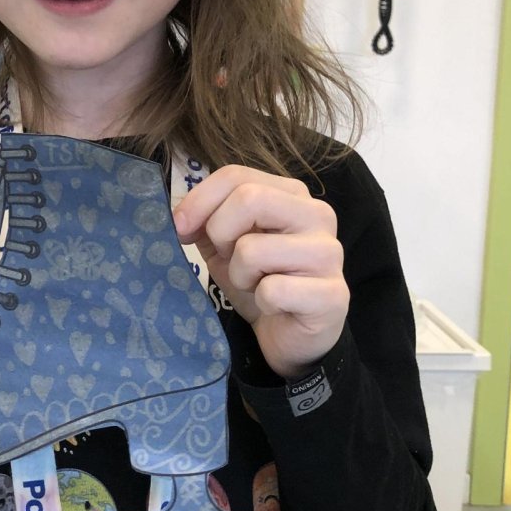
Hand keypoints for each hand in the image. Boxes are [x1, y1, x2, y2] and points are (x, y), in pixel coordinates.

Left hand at [173, 166, 348, 379]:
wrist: (289, 333)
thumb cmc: (259, 282)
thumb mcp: (225, 244)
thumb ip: (204, 219)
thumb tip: (178, 215)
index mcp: (291, 194)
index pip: (237, 176)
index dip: (199, 200)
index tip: (180, 228)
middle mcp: (317, 214)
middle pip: (248, 198)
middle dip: (220, 233)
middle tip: (228, 259)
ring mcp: (328, 253)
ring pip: (253, 249)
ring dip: (240, 275)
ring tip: (256, 285)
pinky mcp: (332, 293)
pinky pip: (273, 291)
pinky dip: (262, 302)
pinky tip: (275, 306)